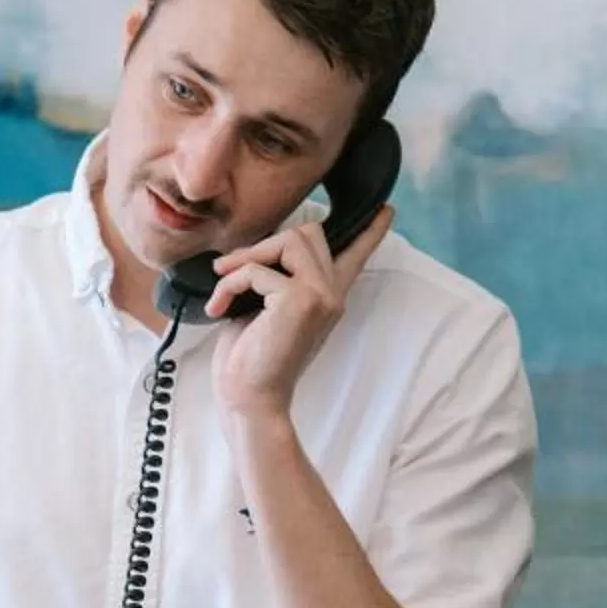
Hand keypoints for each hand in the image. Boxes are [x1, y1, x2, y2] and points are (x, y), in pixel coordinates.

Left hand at [206, 205, 394, 426]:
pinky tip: (219, 307)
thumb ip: (277, 281)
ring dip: (247, 257)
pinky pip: (257, 270)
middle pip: (309, 232)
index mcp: (328, 297)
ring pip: (289, 240)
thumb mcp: (266, 310)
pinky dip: (229, 284)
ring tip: (223, 280)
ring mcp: (321, 295)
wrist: (250, 398)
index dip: (370, 231)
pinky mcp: (300, 300)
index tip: (387, 210)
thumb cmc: (251, 359)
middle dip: (264, 243)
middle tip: (231, 269)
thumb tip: (257, 253)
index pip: (355, 256)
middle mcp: (332, 294)